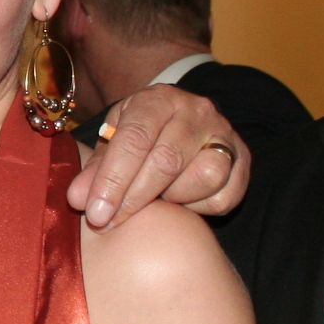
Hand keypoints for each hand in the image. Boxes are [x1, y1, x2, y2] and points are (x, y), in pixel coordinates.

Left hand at [68, 86, 248, 227]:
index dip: (113, 179)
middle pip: (167, 160)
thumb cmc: (140, 137)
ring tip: (155, 200)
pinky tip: (182, 202)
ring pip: (205, 175)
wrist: (180, 123)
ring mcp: (225, 134)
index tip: (95, 213)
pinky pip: (225, 195)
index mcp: (158, 100)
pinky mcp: (244, 161)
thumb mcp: (113, 143)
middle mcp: (197, 111)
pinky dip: (201, 207)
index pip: (134, 138)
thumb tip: (78, 200)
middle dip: (133, 198)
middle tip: (108, 223)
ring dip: (174, 198)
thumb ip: (95, 170)